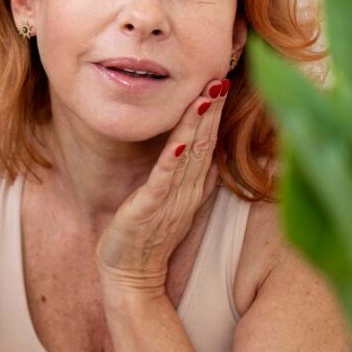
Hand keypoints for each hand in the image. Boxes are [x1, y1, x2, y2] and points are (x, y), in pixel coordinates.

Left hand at [96, 77, 230, 299]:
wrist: (131, 274)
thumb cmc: (149, 235)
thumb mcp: (174, 200)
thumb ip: (190, 176)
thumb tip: (206, 151)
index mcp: (193, 186)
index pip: (209, 143)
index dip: (215, 113)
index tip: (220, 81)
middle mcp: (188, 190)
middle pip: (206, 143)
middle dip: (212, 110)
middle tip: (220, 76)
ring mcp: (171, 200)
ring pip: (189, 156)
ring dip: (198, 125)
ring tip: (206, 96)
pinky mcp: (149, 210)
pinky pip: (163, 182)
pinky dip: (172, 161)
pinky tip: (180, 143)